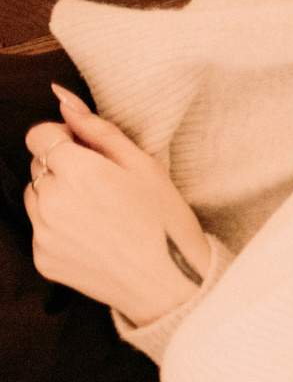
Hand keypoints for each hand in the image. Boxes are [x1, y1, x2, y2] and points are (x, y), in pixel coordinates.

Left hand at [23, 86, 211, 326]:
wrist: (169, 282)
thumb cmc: (165, 219)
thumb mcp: (144, 165)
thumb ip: (98, 130)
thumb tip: (63, 99)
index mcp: (79, 171)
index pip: (39, 136)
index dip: (62, 137)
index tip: (86, 149)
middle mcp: (52, 201)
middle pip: (37, 166)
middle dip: (62, 166)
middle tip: (102, 184)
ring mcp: (43, 233)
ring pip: (34, 196)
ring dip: (56, 195)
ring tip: (97, 211)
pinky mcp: (42, 258)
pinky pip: (40, 228)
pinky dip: (58, 226)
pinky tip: (93, 234)